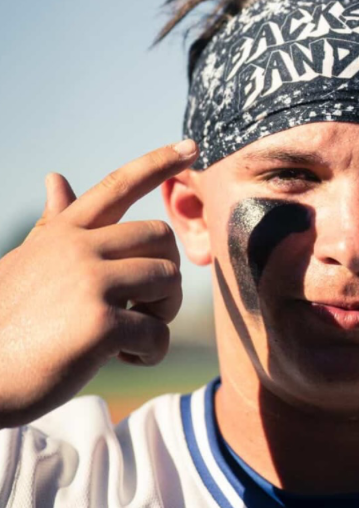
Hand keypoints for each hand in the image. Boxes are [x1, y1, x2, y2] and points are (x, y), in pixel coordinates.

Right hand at [0, 140, 197, 428]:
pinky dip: (152, 354)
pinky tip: (123, 361)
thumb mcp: (24, 263)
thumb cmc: (3, 326)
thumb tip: (58, 178)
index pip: (116, 186)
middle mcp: (78, 248)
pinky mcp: (100, 323)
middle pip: (161, 237)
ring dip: (163, 314)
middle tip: (144, 309)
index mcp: (62, 234)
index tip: (192, 145)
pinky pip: (159, 333)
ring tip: (131, 337)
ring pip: (169, 280)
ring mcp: (90, 282)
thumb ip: (52, 227)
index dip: (157, 163)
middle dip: (165, 275)